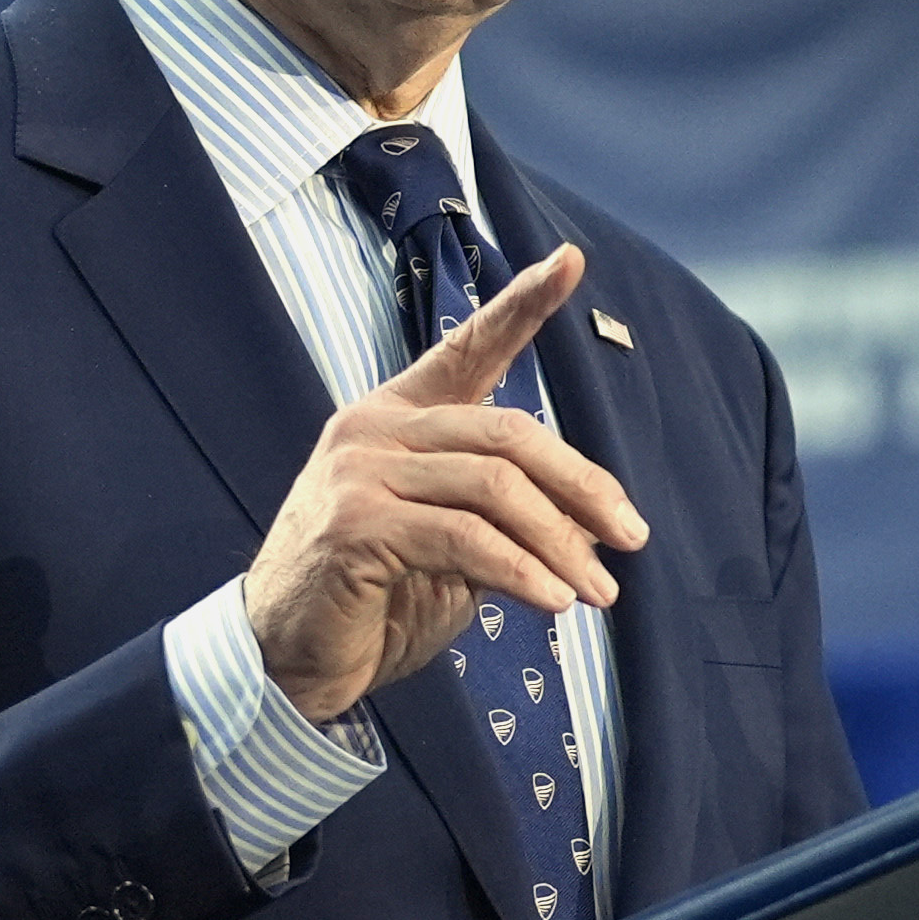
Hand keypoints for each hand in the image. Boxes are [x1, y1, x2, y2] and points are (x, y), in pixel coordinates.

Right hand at [237, 244, 643, 722]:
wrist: (287, 659)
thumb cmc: (370, 600)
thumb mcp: (447, 546)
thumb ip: (498, 515)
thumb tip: (587, 527)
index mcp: (396, 416)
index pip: (468, 348)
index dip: (523, 304)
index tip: (572, 260)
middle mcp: (374, 428)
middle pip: (508, 434)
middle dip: (582, 487)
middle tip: (631, 538)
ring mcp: (360, 472)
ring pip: (495, 487)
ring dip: (560, 544)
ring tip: (599, 591)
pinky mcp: (356, 525)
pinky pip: (466, 540)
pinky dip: (521, 572)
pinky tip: (552, 602)